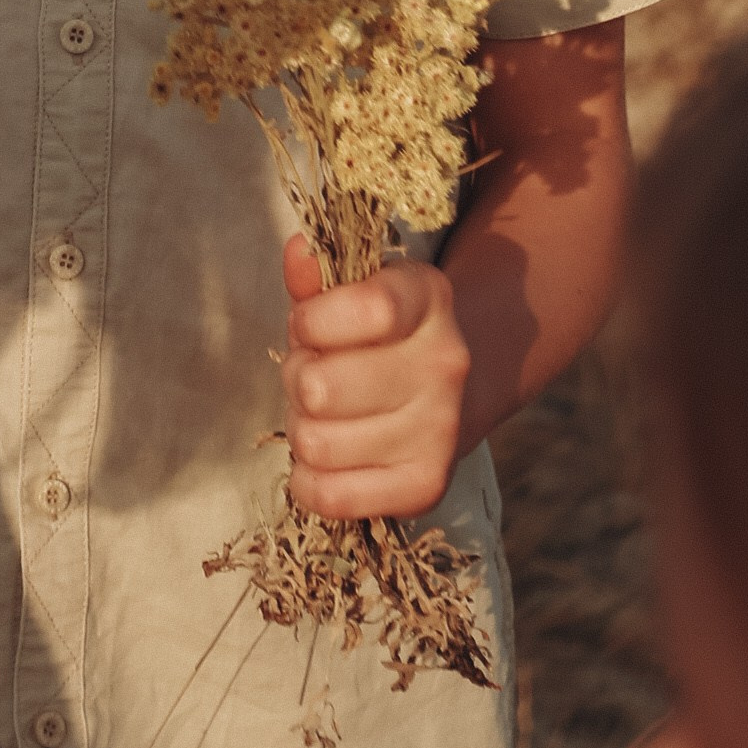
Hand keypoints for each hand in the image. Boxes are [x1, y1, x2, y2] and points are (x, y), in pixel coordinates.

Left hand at [279, 236, 472, 519]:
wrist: (449, 395)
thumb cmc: (378, 337)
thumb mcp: (351, 292)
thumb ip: (317, 275)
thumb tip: (298, 252)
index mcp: (428, 298)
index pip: (367, 309)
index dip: (312, 321)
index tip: (308, 326)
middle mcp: (446, 364)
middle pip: (321, 386)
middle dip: (298, 379)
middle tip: (313, 376)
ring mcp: (441, 430)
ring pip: (317, 442)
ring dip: (303, 428)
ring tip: (325, 415)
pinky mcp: (427, 486)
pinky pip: (332, 496)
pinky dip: (311, 481)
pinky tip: (329, 456)